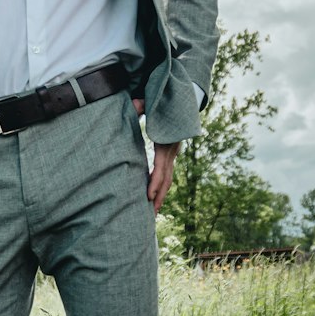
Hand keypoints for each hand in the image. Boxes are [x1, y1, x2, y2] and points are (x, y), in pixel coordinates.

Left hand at [130, 97, 179, 212]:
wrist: (180, 101)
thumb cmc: (162, 104)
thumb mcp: (153, 104)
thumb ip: (143, 105)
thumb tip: (134, 103)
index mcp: (166, 144)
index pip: (161, 168)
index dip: (154, 183)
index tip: (148, 197)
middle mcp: (172, 152)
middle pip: (166, 179)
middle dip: (159, 196)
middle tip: (151, 214)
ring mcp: (173, 154)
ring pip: (168, 178)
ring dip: (161, 195)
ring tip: (154, 212)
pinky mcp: (170, 155)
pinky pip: (167, 174)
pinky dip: (161, 186)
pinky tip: (155, 198)